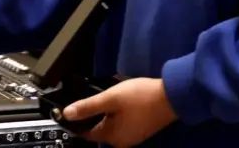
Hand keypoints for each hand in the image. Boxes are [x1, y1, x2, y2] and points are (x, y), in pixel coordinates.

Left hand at [63, 78, 177, 147]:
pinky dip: (118, 117)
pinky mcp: (141, 131)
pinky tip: (121, 104)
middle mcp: (121, 142)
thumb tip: (66, 114)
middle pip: (99, 131)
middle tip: (94, 98)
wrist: (172, 96)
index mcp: (111, 137)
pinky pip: (123, 126)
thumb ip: (87, 107)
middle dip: (93, 117)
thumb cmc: (139, 97)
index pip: (86, 133)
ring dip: (107, 116)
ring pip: (111, 128)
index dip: (77, 121)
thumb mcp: (110, 98)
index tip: (72, 108)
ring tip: (108, 99)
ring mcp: (133, 138)